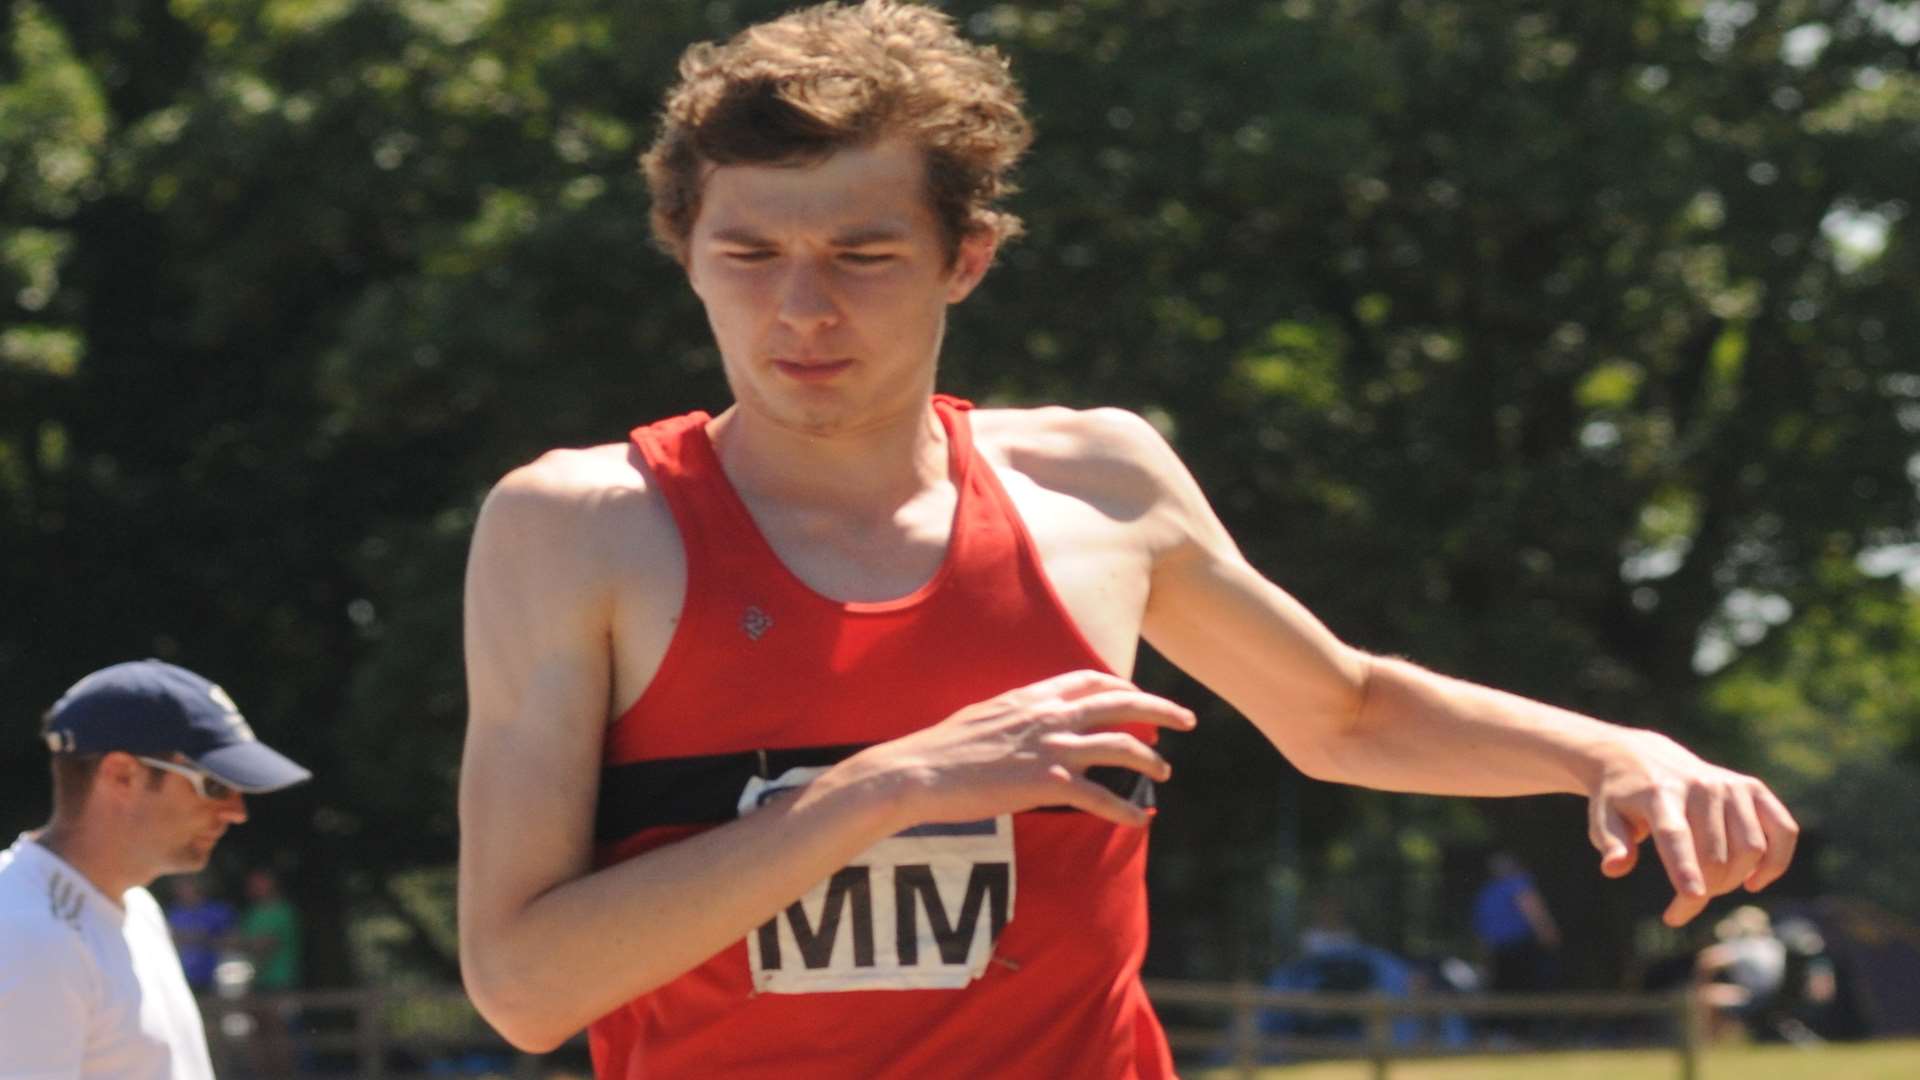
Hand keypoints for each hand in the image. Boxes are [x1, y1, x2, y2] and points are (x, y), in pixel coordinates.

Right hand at [845, 669, 1195, 830]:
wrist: (919, 770)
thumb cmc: (942, 748)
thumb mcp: (983, 714)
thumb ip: (1015, 713)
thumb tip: (1026, 719)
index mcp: (1033, 695)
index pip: (1092, 680)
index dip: (1124, 687)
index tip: (1140, 696)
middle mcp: (1049, 715)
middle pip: (1122, 704)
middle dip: (1161, 710)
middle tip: (1187, 720)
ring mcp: (1051, 748)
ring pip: (1121, 747)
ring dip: (1150, 761)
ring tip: (1164, 773)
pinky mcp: (1047, 783)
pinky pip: (1101, 796)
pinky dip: (1127, 810)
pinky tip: (1142, 819)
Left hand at [1587, 730, 1797, 926]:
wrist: (1638, 757)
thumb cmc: (1619, 798)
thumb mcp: (1602, 817)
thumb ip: (1610, 843)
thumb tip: (1614, 869)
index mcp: (1658, 793)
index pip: (1675, 834)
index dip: (1685, 868)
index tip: (1692, 898)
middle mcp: (1700, 786)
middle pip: (1715, 855)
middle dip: (1703, 892)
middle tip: (1682, 905)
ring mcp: (1730, 786)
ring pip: (1751, 849)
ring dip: (1734, 881)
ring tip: (1709, 886)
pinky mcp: (1753, 788)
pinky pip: (1783, 830)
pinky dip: (1776, 862)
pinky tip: (1754, 882)